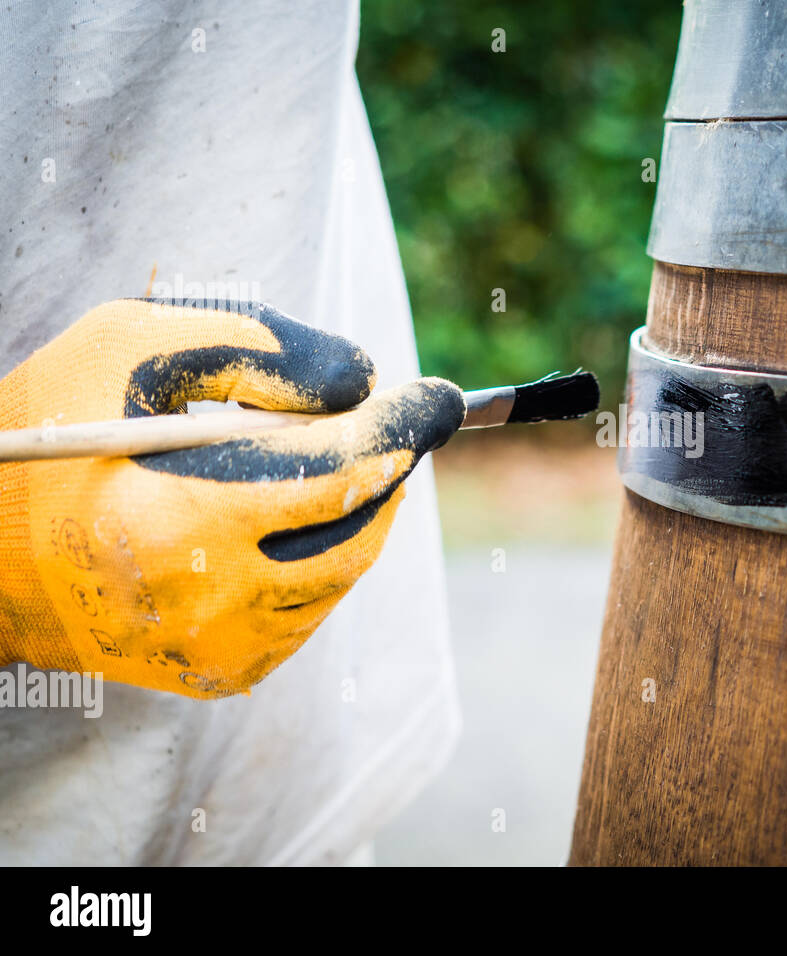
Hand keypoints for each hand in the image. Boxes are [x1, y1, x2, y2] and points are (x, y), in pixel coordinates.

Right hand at [0, 298, 463, 698]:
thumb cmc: (49, 430)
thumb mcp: (132, 351)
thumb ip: (253, 349)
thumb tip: (363, 381)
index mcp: (179, 520)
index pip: (336, 474)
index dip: (400, 430)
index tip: (443, 398)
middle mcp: (206, 603)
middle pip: (355, 530)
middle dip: (385, 470)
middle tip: (390, 425)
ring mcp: (214, 650)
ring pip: (340, 574)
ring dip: (353, 512)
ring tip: (325, 464)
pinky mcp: (215, 674)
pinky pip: (309, 612)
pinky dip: (318, 558)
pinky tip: (288, 521)